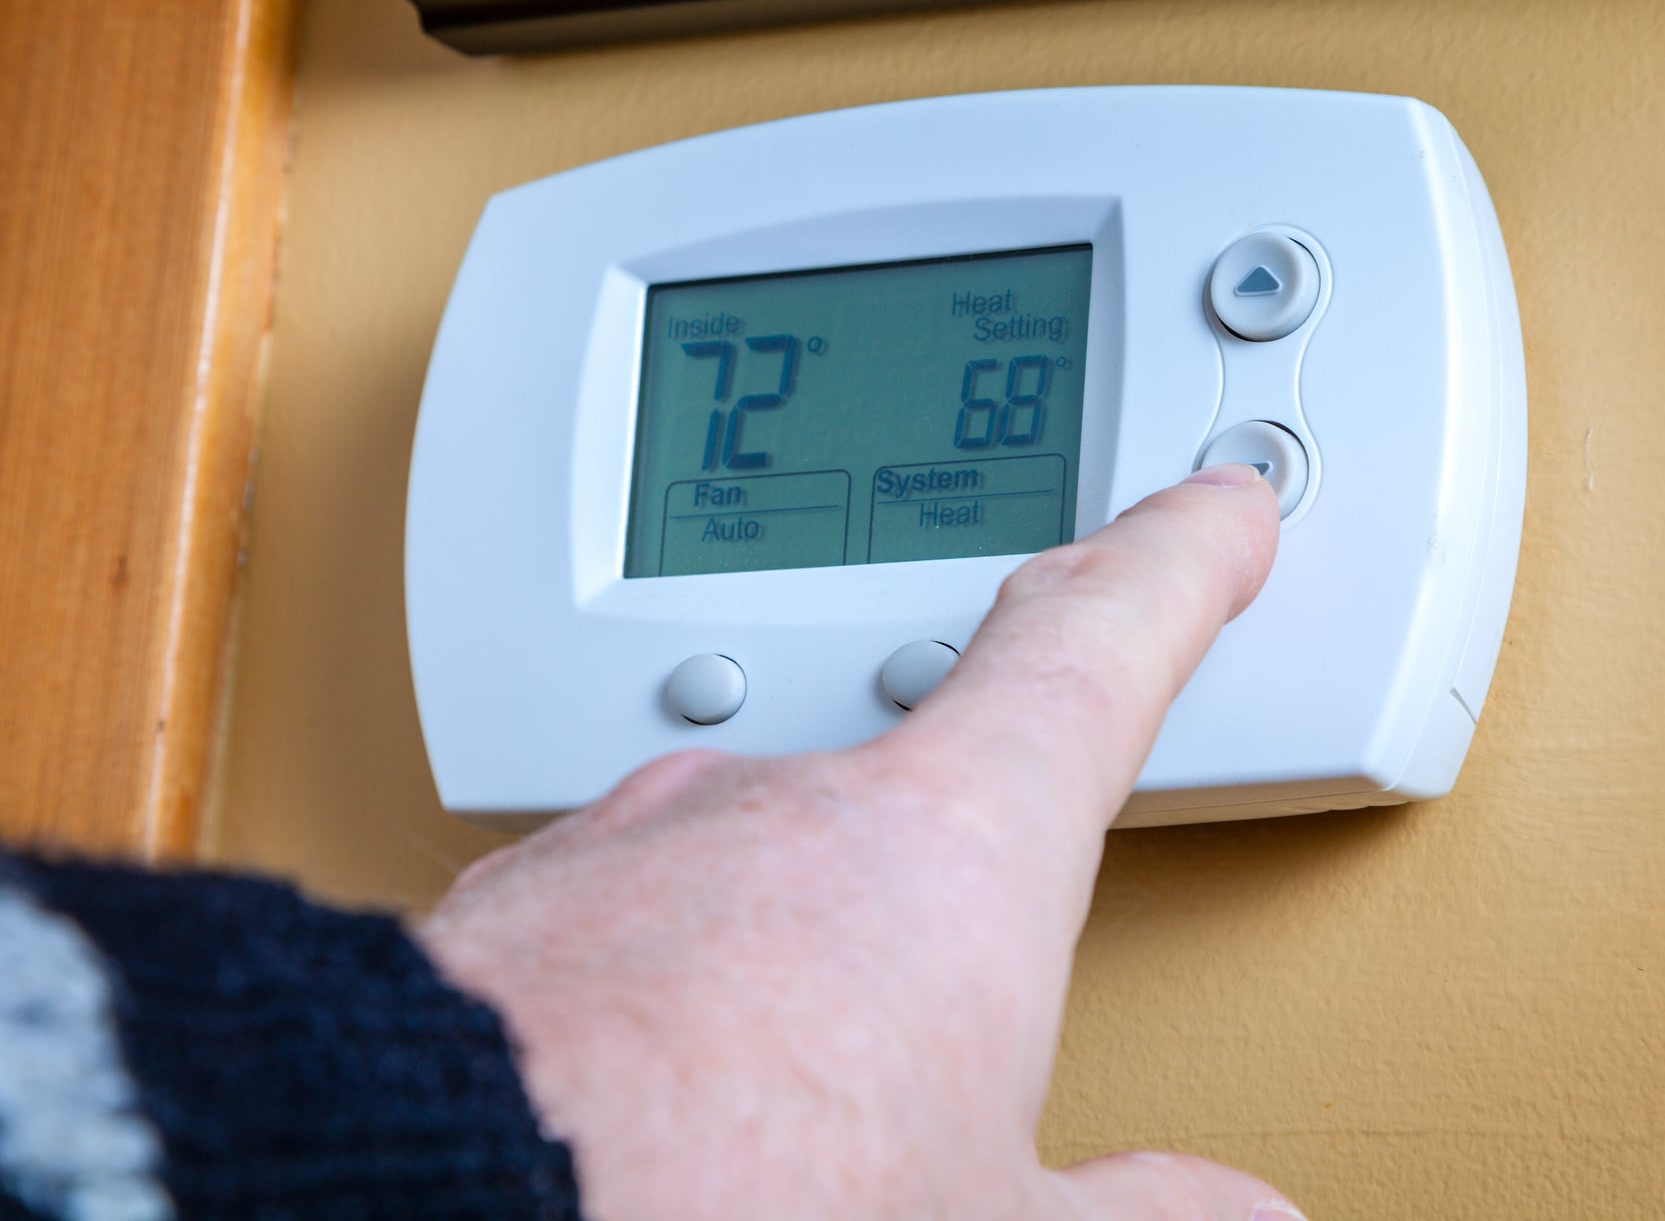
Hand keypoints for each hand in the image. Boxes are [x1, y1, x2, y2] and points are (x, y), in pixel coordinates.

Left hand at [423, 465, 1298, 1218]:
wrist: (433, 1214)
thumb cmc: (722, 1202)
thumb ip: (1138, 1212)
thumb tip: (1230, 1217)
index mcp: (944, 850)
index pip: (1090, 651)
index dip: (1169, 572)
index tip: (1209, 514)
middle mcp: (774, 805)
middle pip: (908, 803)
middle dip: (937, 908)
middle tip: (942, 1029)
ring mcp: (626, 847)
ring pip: (749, 880)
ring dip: (778, 978)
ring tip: (772, 1116)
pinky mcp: (502, 913)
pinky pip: (616, 930)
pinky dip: (649, 1001)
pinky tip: (642, 1099)